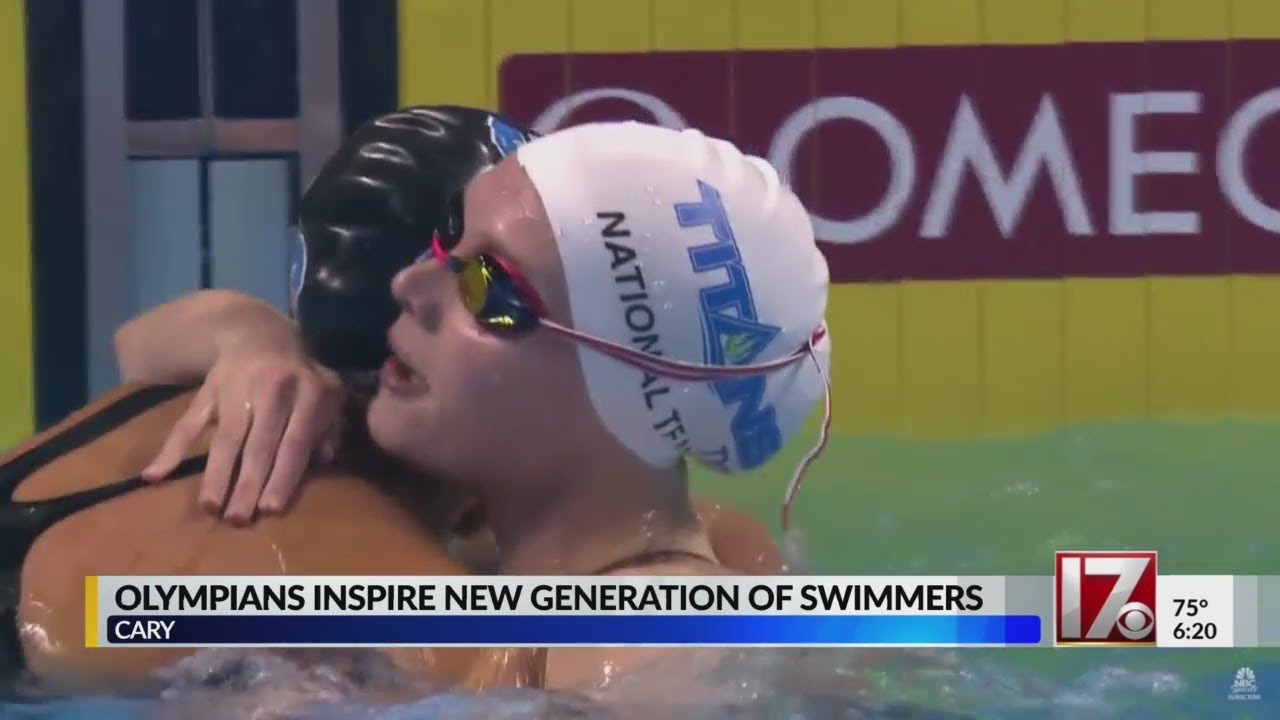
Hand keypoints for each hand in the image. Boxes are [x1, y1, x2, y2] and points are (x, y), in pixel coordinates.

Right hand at [141, 349, 345, 522]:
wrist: (260, 333)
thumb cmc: (300, 376)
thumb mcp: (327, 393)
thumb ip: (330, 428)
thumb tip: (322, 460)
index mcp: (309, 393)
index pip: (295, 441)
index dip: (283, 476)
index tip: (270, 509)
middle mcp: (273, 390)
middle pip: (259, 444)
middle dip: (248, 483)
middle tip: (238, 519)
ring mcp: (237, 389)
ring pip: (225, 437)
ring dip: (216, 474)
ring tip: (210, 506)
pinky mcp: (208, 390)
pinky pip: (188, 422)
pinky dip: (171, 450)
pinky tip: (154, 476)